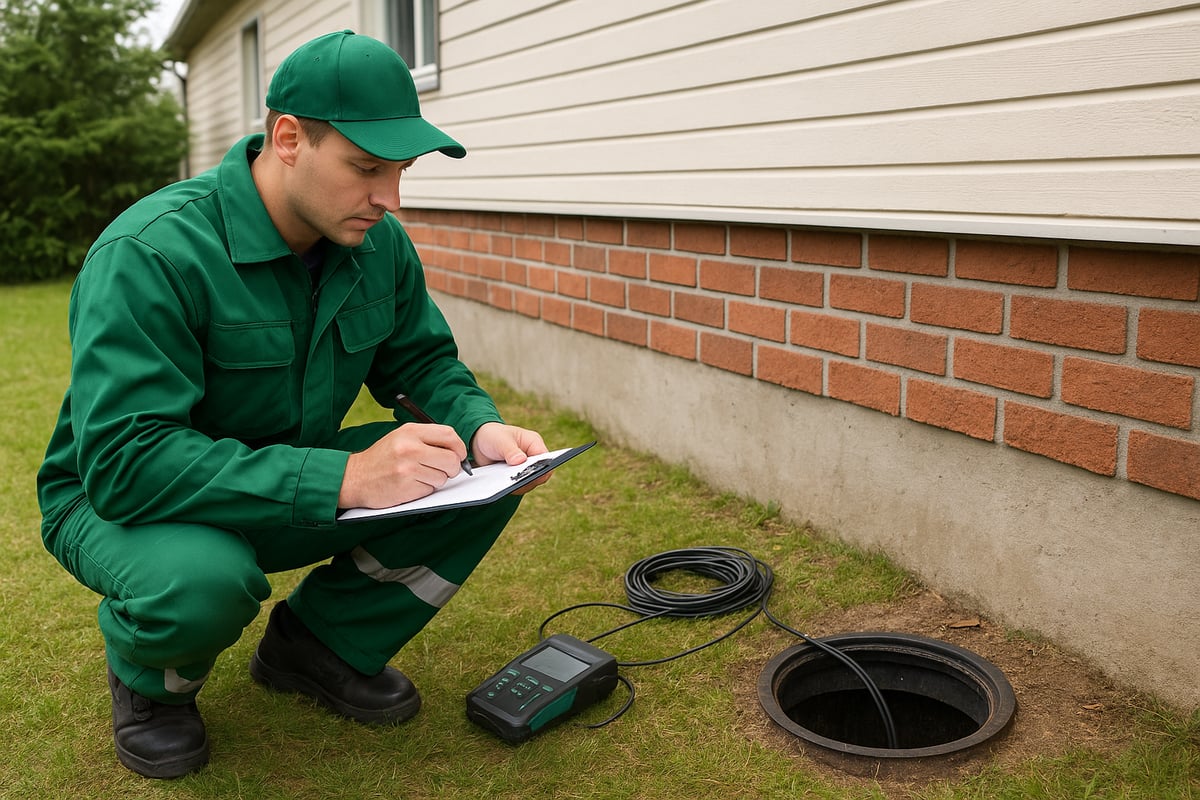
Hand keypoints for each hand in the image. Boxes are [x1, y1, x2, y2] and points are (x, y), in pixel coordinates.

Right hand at [338, 423, 468, 508]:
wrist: (354, 478)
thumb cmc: (382, 458)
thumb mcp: (401, 437)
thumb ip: (427, 439)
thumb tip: (457, 449)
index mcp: (410, 432)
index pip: (449, 435)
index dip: (459, 447)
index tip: (458, 455)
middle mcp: (410, 448)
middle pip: (451, 459)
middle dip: (452, 468)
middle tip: (444, 470)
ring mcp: (408, 468)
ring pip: (442, 477)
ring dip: (436, 480)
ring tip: (418, 476)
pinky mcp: (406, 487)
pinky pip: (430, 490)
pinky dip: (424, 489)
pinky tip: (410, 484)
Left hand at [470, 422, 551, 494]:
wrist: (479, 444)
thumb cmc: (493, 436)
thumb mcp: (500, 441)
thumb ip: (510, 450)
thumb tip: (521, 460)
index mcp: (534, 443)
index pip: (546, 459)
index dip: (543, 469)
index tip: (532, 475)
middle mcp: (532, 457)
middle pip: (540, 474)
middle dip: (528, 479)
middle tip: (514, 481)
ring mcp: (525, 469)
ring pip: (529, 483)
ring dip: (518, 485)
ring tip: (505, 484)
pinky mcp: (516, 478)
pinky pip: (518, 487)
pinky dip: (511, 488)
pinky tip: (502, 487)